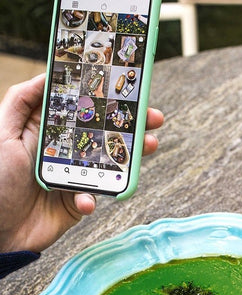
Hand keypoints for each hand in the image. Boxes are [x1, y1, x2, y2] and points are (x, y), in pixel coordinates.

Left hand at [0, 74, 163, 253]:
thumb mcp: (1, 133)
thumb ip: (21, 102)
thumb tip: (46, 74)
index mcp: (49, 131)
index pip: (83, 110)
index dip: (105, 100)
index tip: (127, 90)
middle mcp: (66, 151)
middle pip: (104, 134)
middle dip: (131, 125)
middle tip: (153, 118)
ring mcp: (75, 176)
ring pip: (109, 163)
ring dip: (131, 156)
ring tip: (148, 147)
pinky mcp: (79, 200)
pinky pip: (95, 196)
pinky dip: (92, 198)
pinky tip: (86, 200)